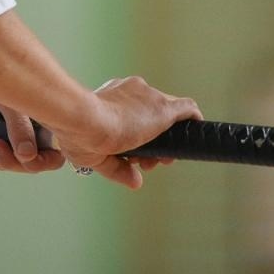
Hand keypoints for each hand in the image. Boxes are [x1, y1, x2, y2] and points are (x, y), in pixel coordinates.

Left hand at [0, 91, 66, 173]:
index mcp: (44, 123)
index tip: (24, 158)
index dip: (41, 162)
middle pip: (28, 162)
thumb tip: (26, 154)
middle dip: (9, 160)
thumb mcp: (11, 102)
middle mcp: (31, 131)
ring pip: (10, 161)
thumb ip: (20, 128)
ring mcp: (13, 135)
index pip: (53, 155)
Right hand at [49, 76, 199, 188]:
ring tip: (162, 158)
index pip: (131, 114)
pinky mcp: (162, 108)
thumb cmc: (78, 134)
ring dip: (167, 138)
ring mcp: (148, 97)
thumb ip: (117, 169)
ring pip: (168, 115)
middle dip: (152, 141)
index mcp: (110, 98)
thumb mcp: (94, 156)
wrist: (83, 120)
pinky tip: (196, 129)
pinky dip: (192, 118)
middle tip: (146, 161)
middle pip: (152, 115)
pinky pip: (186, 108)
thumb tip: (135, 182)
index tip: (132, 155)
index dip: (136, 138)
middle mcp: (131, 91)